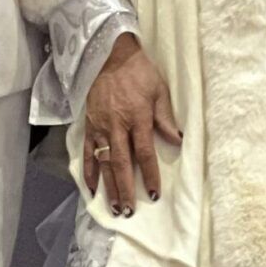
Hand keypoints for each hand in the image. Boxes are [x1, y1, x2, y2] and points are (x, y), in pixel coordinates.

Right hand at [84, 33, 182, 215]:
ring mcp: (100, 127)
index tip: (154, 194)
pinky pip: (87, 152)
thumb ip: (166, 117)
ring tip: (114, 207)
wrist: (109, 55)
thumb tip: (178, 140)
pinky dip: (89, 171)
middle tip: (128, 212)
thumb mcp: (159, 90)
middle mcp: (117, 125)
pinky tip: (92, 189)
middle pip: (121, 163)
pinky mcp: (88, 125)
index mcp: (138, 117)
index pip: (144, 153)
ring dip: (109, 186)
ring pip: (104, 162)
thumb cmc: (139, 72)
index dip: (150, 175)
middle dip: (126, 189)